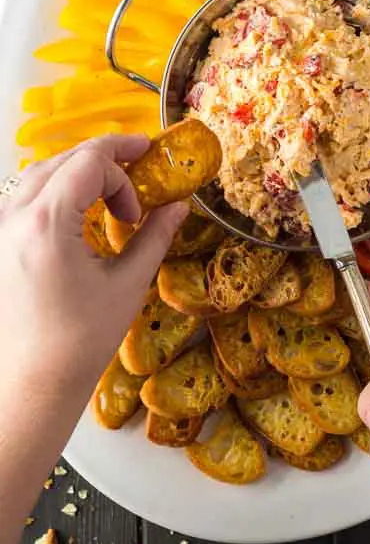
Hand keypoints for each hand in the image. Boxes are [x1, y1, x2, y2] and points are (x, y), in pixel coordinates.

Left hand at [0, 134, 187, 391]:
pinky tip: (74, 208)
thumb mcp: (127, 284)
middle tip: (137, 161)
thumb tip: (179, 206)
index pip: (89, 163)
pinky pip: (22, 197)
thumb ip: (155, 236)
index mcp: (47, 224)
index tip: (141, 202)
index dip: (123, 170)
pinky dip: (52, 189)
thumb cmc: (79, 342)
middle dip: (103, 158)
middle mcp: (13, 218)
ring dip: (76, 170)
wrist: (31, 385)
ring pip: (38, 173)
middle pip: (62, 159)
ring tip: (108, 187)